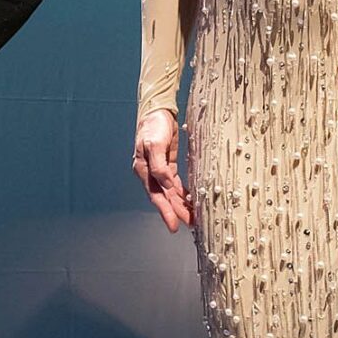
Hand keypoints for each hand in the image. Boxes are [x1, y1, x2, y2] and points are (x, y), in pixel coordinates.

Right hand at [133, 109, 192, 232]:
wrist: (157, 111)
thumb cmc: (153, 126)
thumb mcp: (155, 144)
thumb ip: (159, 166)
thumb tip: (167, 185)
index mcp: (144, 170)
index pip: (156, 196)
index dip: (165, 212)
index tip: (174, 226)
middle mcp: (150, 174)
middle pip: (165, 198)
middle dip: (177, 212)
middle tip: (191, 224)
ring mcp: (159, 171)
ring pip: (171, 193)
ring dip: (181, 205)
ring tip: (193, 217)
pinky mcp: (168, 166)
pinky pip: (176, 184)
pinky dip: (183, 193)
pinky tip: (191, 201)